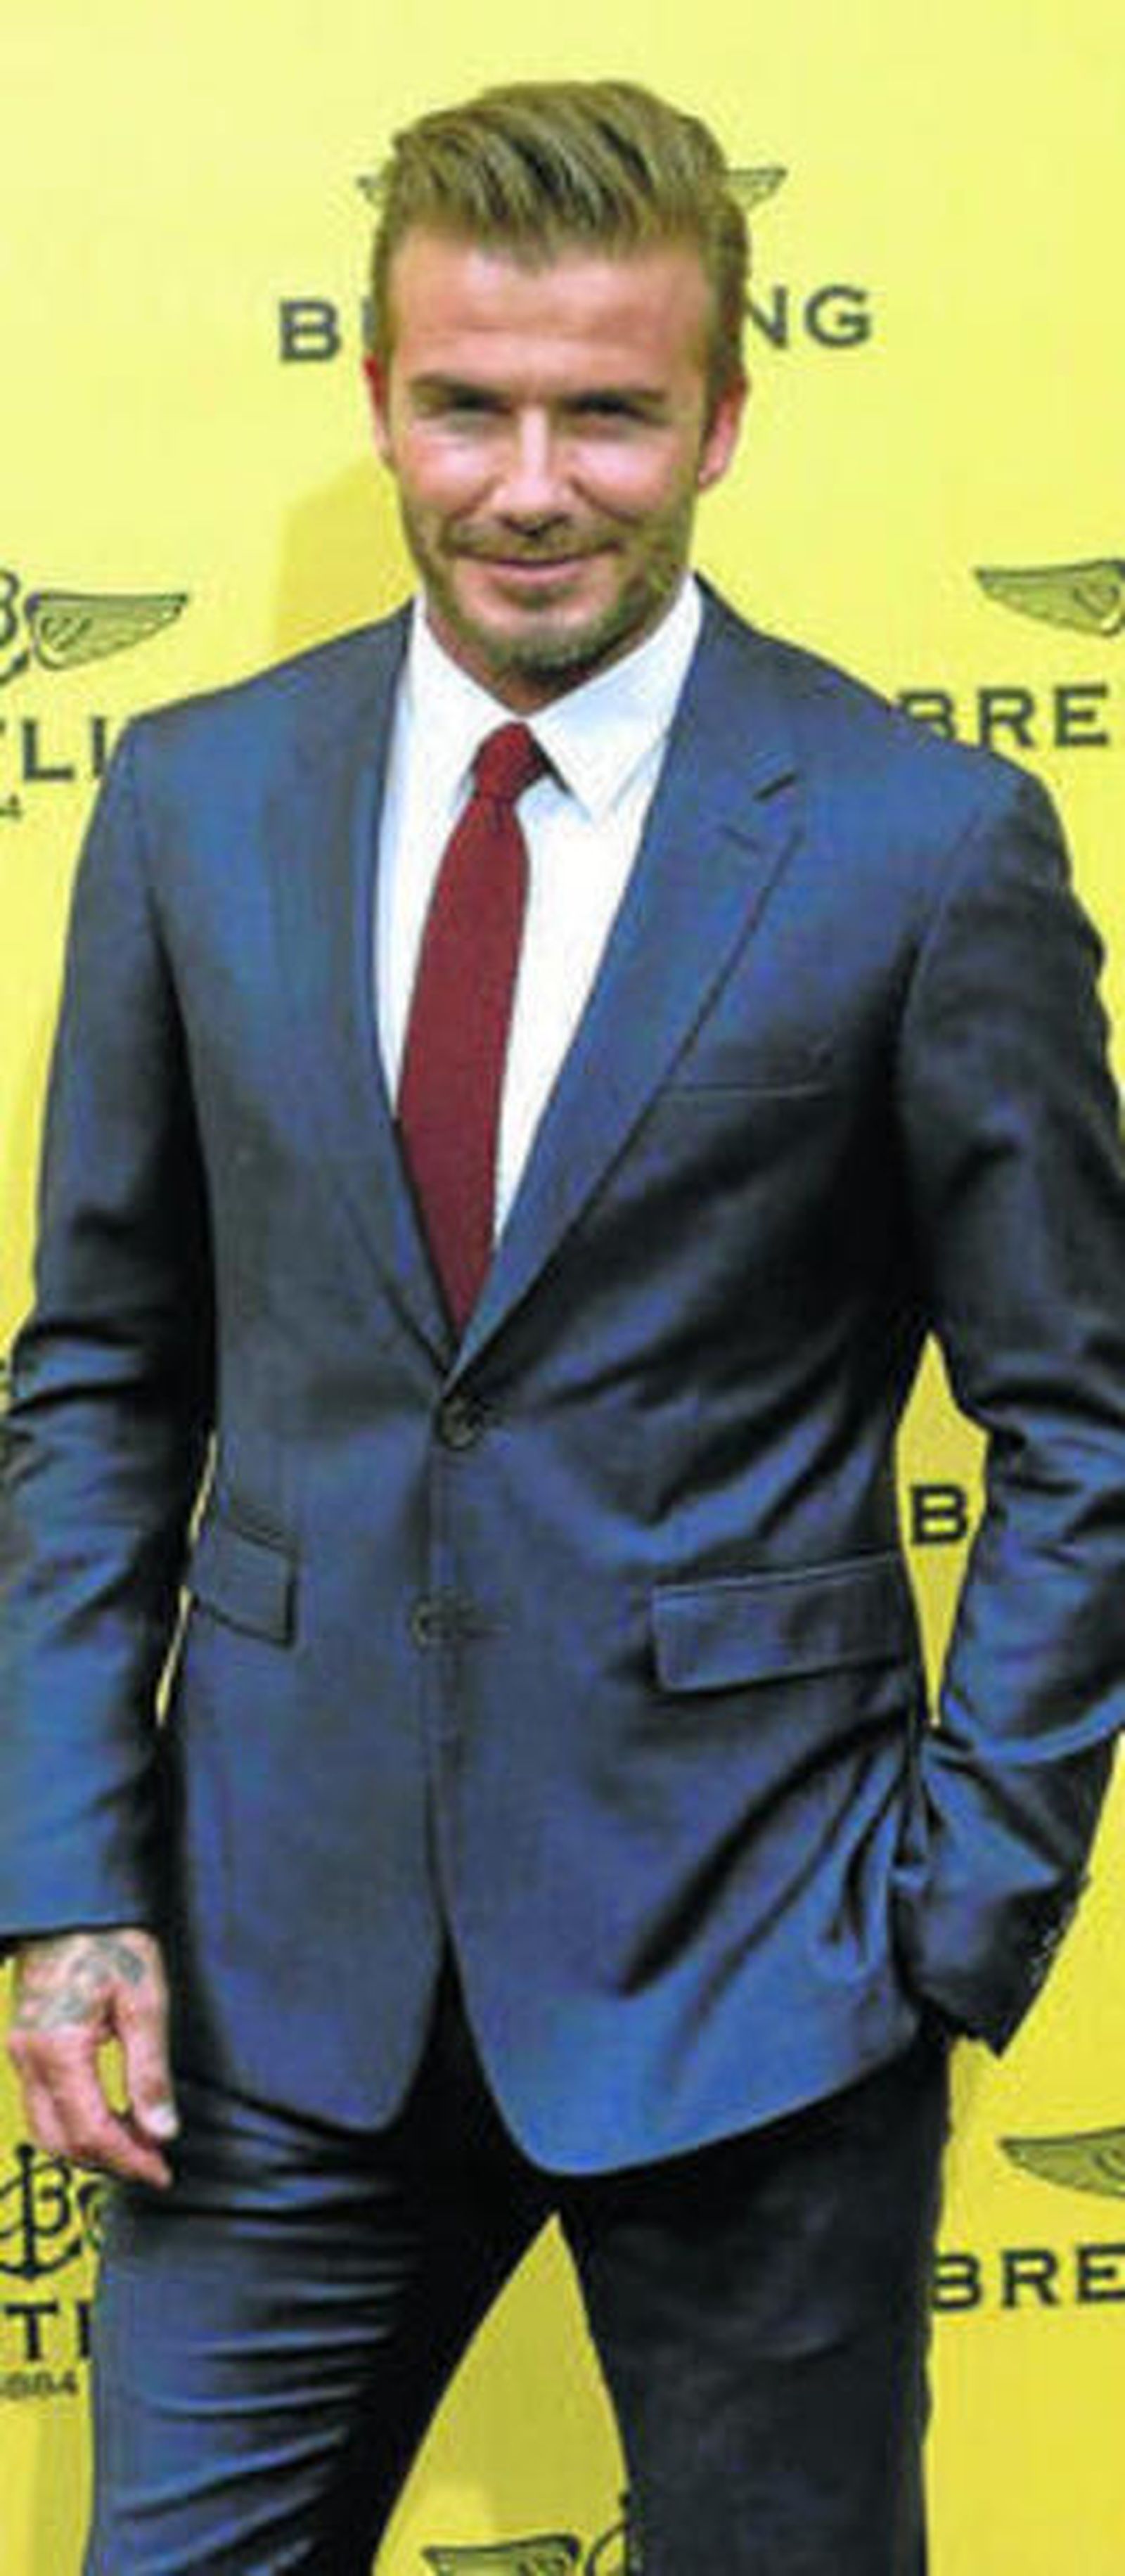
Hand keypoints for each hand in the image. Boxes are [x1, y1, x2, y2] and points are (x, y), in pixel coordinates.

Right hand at [7, 1927, 178, 2188]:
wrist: (72, 1901)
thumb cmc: (112, 1941)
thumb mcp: (145, 2001)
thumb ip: (150, 2071)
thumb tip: (162, 2132)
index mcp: (59, 2049)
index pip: (90, 2132)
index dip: (127, 2160)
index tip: (162, 2172)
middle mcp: (29, 2056)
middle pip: (62, 2140)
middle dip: (108, 2160)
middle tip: (153, 2160)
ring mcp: (20, 2049)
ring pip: (45, 2126)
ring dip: (89, 2143)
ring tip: (137, 2138)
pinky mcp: (24, 2041)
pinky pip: (42, 2101)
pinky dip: (74, 2119)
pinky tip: (110, 2110)